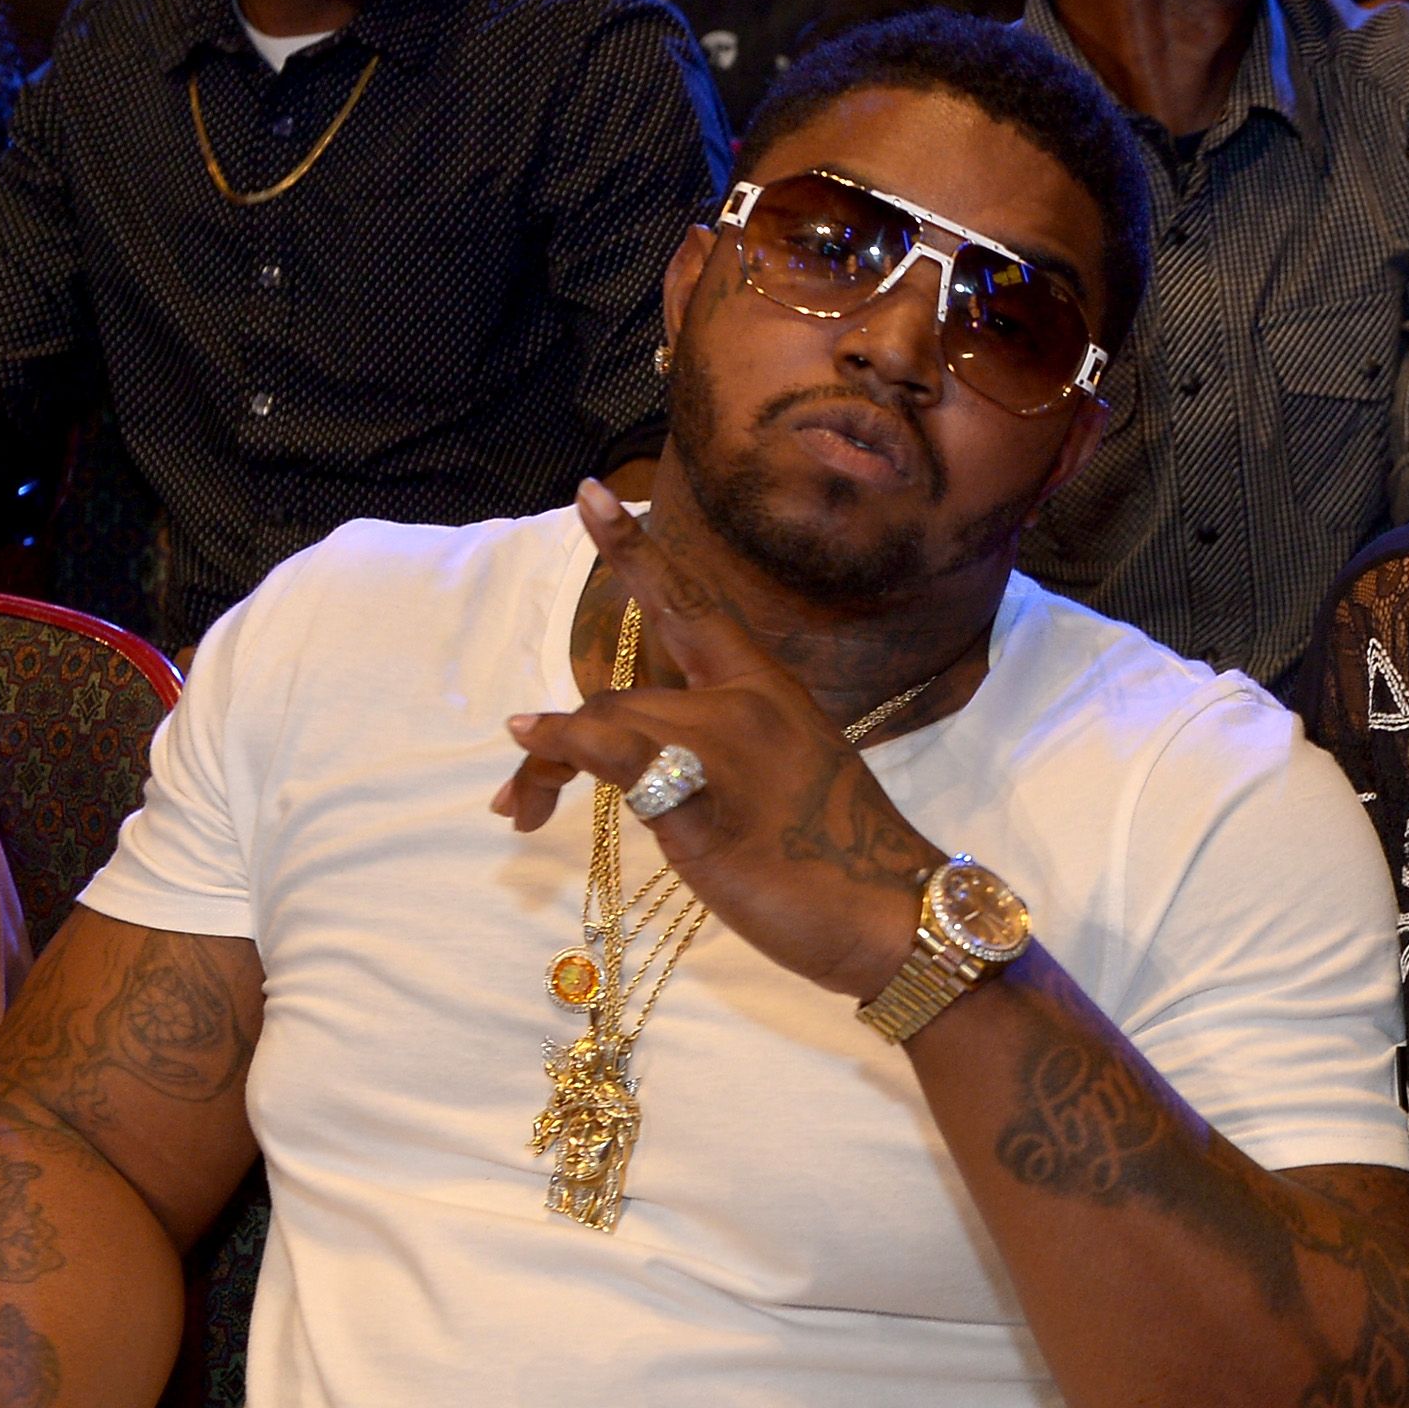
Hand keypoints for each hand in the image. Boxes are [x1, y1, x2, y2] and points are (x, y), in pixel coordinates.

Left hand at [491, 481, 942, 1001]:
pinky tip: (531, 742)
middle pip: (626, 686)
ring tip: (520, 809)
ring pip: (609, 718)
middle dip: (561, 729)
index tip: (590, 495)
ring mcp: (724, 742)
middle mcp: (745, 699)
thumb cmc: (844, 859)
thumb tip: (649, 771)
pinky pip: (613, 749)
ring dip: (547, 760)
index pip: (693, 603)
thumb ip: (722, 755)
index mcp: (770, 688)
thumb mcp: (784, 783)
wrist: (890, 912)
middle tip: (518, 783)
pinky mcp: (701, 793)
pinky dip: (562, 743)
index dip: (636, 550)